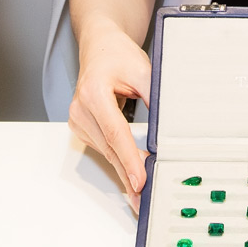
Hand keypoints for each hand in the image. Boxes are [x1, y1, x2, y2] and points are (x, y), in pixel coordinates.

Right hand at [68, 21, 151, 211]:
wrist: (100, 46)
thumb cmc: (118, 55)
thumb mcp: (143, 70)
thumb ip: (156, 97)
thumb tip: (169, 130)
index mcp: (93, 92)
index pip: (115, 132)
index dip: (129, 158)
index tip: (140, 180)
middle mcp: (80, 108)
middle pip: (110, 149)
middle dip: (129, 175)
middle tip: (143, 200)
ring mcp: (78, 120)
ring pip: (106, 153)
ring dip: (124, 172)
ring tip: (141, 194)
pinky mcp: (81, 127)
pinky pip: (103, 149)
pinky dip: (118, 162)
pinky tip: (130, 176)